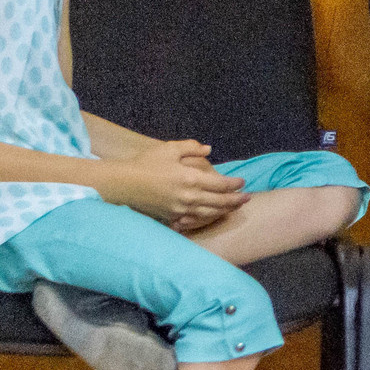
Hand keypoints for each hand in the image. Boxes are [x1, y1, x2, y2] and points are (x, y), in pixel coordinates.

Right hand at [116, 140, 246, 228]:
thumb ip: (191, 147)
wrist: (121, 184)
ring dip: (225, 211)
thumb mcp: (169, 149)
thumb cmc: (145, 163)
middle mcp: (189, 197)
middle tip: (247, 198)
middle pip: (220, 202)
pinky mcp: (171, 218)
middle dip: (236, 200)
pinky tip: (211, 217)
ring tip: (234, 208)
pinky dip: (205, 220)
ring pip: (209, 214)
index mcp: (191, 178)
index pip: (221, 184)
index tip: (243, 182)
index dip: (235, 184)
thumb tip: (209, 149)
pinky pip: (193, 221)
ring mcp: (180, 210)